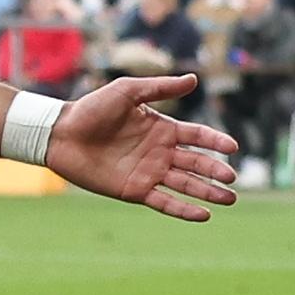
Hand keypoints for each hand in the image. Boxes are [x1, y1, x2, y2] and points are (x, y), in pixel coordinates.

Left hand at [45, 72, 239, 220]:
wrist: (61, 134)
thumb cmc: (92, 109)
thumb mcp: (128, 91)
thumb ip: (160, 88)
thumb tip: (193, 80)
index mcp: (162, 128)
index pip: (197, 136)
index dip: (215, 142)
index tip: (232, 148)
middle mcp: (160, 152)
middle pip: (196, 163)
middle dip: (216, 171)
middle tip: (232, 178)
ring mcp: (149, 173)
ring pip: (186, 184)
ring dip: (208, 192)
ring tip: (229, 199)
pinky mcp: (135, 190)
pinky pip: (164, 202)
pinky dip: (183, 209)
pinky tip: (203, 214)